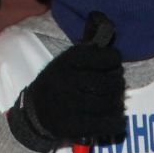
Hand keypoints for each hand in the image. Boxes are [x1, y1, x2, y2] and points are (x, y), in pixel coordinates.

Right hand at [10, 13, 123, 150]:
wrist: (35, 111)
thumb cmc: (57, 82)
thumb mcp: (66, 61)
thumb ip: (88, 50)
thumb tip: (110, 27)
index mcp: (68, 61)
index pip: (105, 57)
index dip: (115, 59)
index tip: (115, 62)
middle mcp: (68, 81)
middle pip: (110, 81)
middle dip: (118, 81)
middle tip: (118, 83)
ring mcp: (71, 104)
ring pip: (109, 102)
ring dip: (118, 101)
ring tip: (117, 99)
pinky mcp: (74, 125)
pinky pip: (105, 123)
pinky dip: (116, 120)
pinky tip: (118, 117)